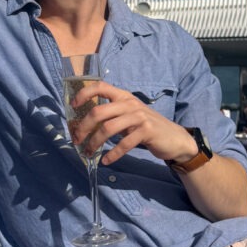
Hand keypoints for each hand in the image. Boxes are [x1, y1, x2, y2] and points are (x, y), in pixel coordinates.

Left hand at [68, 80, 198, 165]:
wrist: (173, 138)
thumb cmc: (145, 126)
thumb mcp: (128, 115)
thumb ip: (111, 115)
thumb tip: (85, 125)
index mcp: (123, 96)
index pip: (100, 86)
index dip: (84, 93)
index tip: (73, 105)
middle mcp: (130, 103)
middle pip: (99, 111)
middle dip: (84, 127)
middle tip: (77, 139)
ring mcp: (139, 116)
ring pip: (108, 128)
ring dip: (94, 142)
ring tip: (88, 152)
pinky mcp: (146, 131)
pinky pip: (124, 144)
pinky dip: (112, 154)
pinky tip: (106, 160)